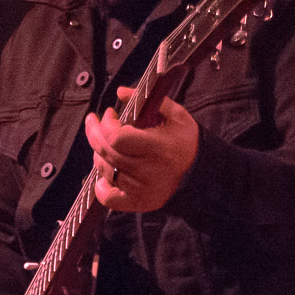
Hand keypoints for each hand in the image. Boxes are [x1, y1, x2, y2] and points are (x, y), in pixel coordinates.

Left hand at [88, 89, 197, 212]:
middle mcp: (148, 171)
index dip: (106, 124)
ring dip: (99, 155)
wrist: (199, 172)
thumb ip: (149, 101)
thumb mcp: (175, 115)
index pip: (117, 138)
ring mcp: (141, 190)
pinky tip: (105, 173)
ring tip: (105, 145)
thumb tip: (120, 91)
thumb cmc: (185, 141)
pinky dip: (101, 186)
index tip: (109, 113)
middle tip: (94, 122)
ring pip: (105, 170)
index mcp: (158, 148)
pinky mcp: (138, 202)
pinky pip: (108, 198)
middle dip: (95, 133)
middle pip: (106, 152)